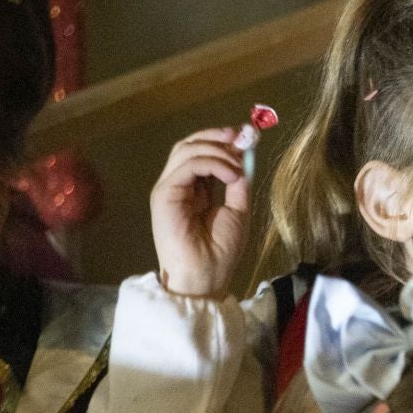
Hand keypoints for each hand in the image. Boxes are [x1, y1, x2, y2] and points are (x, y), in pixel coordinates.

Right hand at [150, 129, 252, 298]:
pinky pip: (187, 166)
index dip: (222, 142)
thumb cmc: (220, 250)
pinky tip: (231, 175)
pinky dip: (212, 164)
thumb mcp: (238, 210)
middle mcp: (178, 185)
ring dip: (217, 150)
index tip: (248, 138)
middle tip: (242, 137)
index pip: (202, 153)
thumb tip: (245, 158)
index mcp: (194, 189)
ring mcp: (169, 188)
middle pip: (190, 145)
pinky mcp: (164, 194)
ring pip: (186, 150)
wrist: (206, 275)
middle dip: (217, 137)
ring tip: (238, 166)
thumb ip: (238, 184)